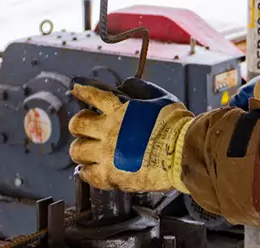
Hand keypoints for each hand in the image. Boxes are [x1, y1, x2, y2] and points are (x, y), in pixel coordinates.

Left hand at [69, 81, 192, 192]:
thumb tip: (125, 84)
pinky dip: (87, 171)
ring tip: (89, 151)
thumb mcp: (161, 98)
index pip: (92, 95)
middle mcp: (108, 130)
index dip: (82, 91)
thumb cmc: (176, 126)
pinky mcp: (109, 175)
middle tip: (86, 129)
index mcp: (119, 109)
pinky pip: (86, 174)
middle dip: (79, 125)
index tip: (76, 90)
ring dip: (82, 149)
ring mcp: (106, 153)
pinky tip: (93, 169)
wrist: (182, 152)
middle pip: (77, 125)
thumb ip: (141, 89)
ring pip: (76, 151)